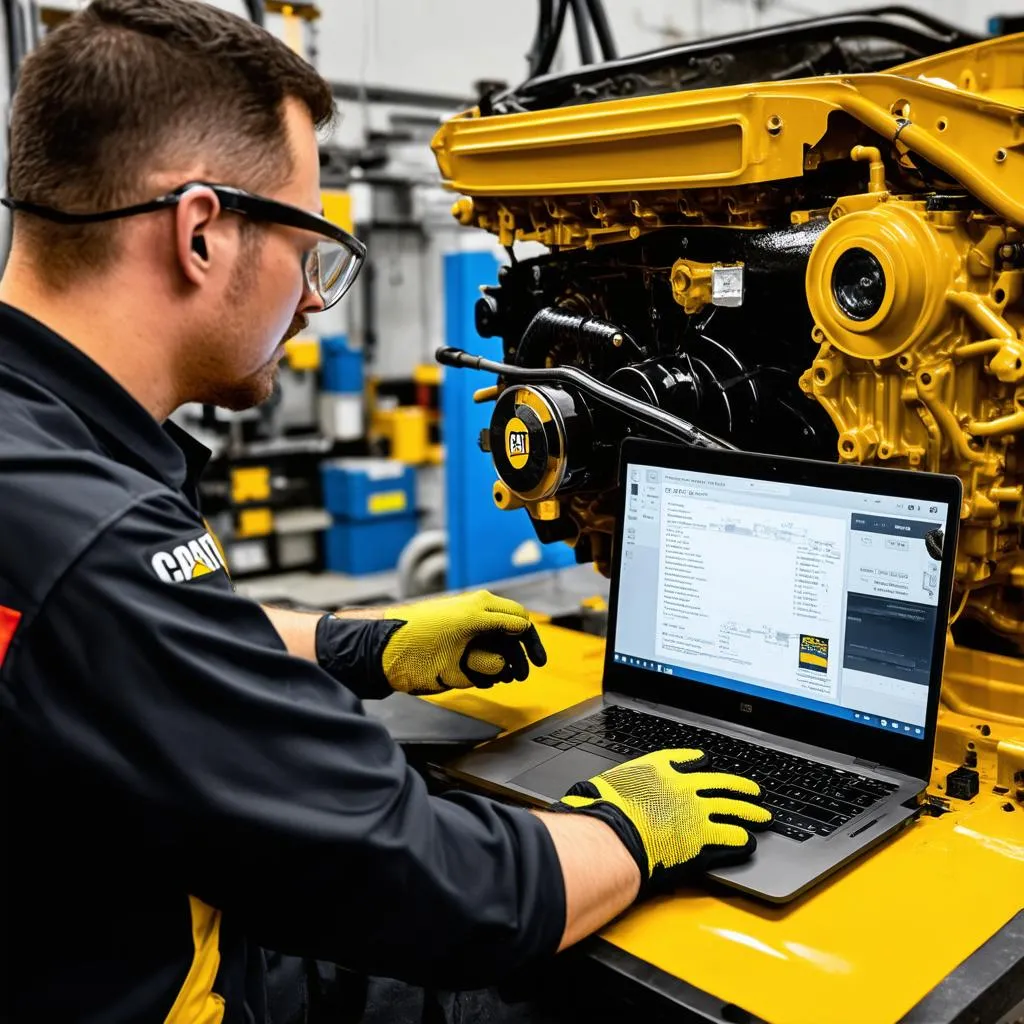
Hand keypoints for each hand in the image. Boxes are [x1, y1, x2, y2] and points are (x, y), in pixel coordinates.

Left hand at [380, 590, 546, 694]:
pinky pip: (476, 636)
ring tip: (498, 678)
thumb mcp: (459, 658)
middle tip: (522, 674)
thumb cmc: (414, 652)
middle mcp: (473, 608)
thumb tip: (516, 641)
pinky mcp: (449, 624)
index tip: (538, 663)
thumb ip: (493, 650)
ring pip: (494, 632)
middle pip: (511, 625)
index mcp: (480, 610)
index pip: (520, 621)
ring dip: (500, 655)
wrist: (378, 648)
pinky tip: (476, 674)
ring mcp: (460, 614)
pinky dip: (482, 654)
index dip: (532, 644)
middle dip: (518, 651)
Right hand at [554, 749, 770, 893]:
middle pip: (720, 783)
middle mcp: (683, 785)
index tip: (704, 760)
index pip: (684, 759)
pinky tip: (749, 843)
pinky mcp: (705, 838)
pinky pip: (731, 837)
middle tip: (754, 790)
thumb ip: (613, 785)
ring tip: (763, 816)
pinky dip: (742, 840)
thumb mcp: (604, 786)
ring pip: (733, 808)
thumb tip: (594, 790)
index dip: (697, 761)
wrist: (614, 834)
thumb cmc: (602, 812)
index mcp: (659, 769)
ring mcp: (697, 811)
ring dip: (750, 812)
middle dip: (739, 787)